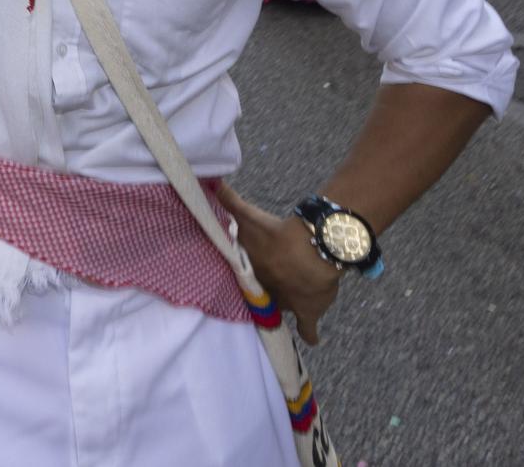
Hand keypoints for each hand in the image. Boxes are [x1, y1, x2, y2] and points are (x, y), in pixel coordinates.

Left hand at [216, 185, 342, 344]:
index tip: (237, 279)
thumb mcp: (250, 218)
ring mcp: (286, 303)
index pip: (242, 277)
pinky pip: (307, 327)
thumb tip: (212, 184)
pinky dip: (309, 333)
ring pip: (280, 309)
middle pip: (261, 294)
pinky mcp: (308, 311)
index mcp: (251, 271)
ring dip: (279, 309)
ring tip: (277, 311)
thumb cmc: (277, 236)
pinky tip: (310, 339)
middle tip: (261, 291)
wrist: (310, 252)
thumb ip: (231, 202)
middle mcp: (265, 289)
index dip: (242, 278)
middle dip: (259, 293)